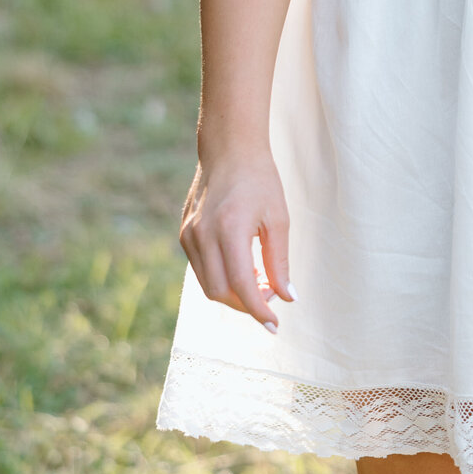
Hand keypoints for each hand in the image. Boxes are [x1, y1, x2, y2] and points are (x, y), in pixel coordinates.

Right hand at [179, 147, 293, 330]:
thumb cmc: (260, 180)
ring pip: (207, 284)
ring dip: (233, 294)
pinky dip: (221, 278)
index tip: (274, 324)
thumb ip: (280, 262)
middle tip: (270, 300)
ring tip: (260, 283)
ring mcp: (189, 235)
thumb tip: (288, 298)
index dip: (258, 310)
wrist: (229, 149)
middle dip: (246, 305)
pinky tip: (242, 268)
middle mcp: (203, 235)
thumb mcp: (278, 219)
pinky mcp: (184, 234)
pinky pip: (201, 269)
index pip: (241, 285)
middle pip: (219, 292)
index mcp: (229, 228)